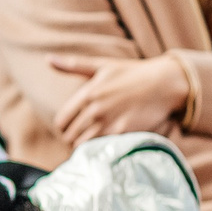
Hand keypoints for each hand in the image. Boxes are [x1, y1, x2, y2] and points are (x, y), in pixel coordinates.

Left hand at [50, 54, 189, 146]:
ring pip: (83, 146)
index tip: (73, 128)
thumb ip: (73, 65)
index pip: (61, 122)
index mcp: (87, 93)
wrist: (164, 83)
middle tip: (83, 138)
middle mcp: (95, 110)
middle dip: (73, 139)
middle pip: (70, 137)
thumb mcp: (102, 65)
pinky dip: (100, 152)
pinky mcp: (123, 134)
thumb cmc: (132, 73)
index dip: (64, 127)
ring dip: (85, 147)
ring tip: (93, 143)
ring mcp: (108, 123)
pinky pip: (101, 150)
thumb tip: (48, 59)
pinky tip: (106, 147)